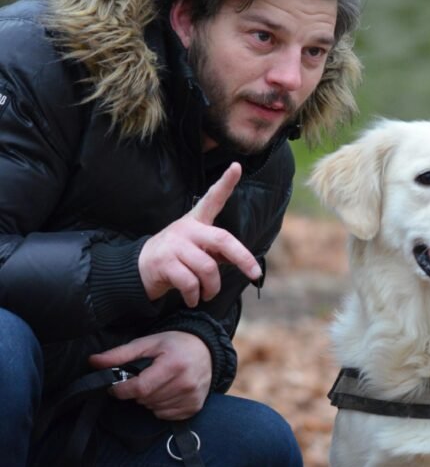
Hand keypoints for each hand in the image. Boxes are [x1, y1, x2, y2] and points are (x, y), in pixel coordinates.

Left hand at [89, 331, 212, 419]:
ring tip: (157, 384)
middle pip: (146, 400)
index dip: (122, 390)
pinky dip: (160, 407)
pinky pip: (166, 415)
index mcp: (173, 365)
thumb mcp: (148, 343)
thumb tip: (93, 362)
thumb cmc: (175, 344)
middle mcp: (185, 383)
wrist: (207, 350)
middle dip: (137, 392)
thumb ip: (120, 354)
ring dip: (148, 400)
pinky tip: (166, 392)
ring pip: (154, 409)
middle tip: (143, 379)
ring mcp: (191, 397)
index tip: (116, 387)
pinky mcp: (195, 407)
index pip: (140, 388)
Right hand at [138, 162, 260, 306]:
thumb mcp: (198, 250)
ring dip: (212, 288)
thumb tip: (245, 262)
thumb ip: (219, 251)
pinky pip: (190, 283)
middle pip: (222, 239)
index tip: (236, 166)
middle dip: (243, 258)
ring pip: (208, 268)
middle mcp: (186, 229)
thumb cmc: (176, 258)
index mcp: (196, 221)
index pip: (212, 199)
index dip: (225, 183)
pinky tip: (192, 299)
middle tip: (254, 274)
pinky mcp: (164, 263)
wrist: (138, 270)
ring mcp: (174, 245)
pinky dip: (195, 296)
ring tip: (207, 294)